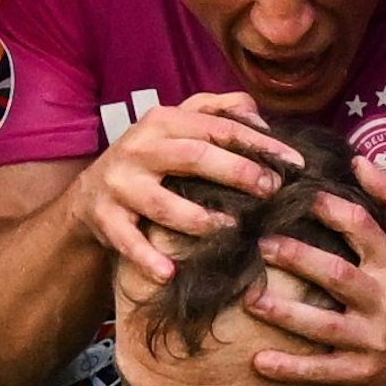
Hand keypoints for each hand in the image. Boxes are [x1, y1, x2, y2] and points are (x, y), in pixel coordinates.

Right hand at [72, 92, 302, 277]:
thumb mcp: (179, 126)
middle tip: (271, 191)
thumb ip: (218, 111)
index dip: (260, 144)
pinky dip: (147, 257)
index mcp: (164, 121)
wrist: (90, 193)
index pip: (219, 128)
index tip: (295, 163)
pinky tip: (169, 273)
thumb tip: (259, 115)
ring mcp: (120, 183)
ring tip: (231, 229)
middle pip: (194, 157)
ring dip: (199, 219)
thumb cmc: (153, 158)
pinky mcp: (105, 217)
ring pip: (162, 203)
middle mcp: (140, 148)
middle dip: (237, 173)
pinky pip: (128, 240)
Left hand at [249, 157, 385, 385]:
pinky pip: (322, 371)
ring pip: (324, 326)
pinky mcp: (361, 373)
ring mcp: (372, 340)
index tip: (298, 197)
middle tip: (262, 244)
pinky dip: (291, 369)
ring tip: (251, 299)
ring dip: (285, 313)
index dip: (329, 209)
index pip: (363, 228)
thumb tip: (360, 161)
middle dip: (298, 258)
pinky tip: (260, 362)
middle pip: (337, 275)